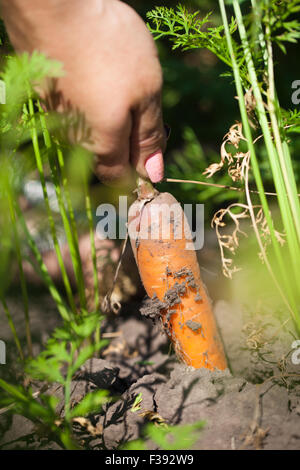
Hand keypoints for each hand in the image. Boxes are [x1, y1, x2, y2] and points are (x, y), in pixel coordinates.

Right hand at [1, 0, 165, 182]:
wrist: (51, 6)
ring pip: (90, 134)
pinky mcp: (46, 97)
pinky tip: (98, 75)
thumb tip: (153, 174)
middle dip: (128, 144)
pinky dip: (91, 103)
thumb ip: (149, 136)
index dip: (138, 174)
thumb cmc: (109, 47)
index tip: (152, 156)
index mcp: (103, 144)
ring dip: (110, 121)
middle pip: (106, 157)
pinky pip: (75, 112)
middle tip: (143, 109)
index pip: (120, 179)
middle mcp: (75, 140)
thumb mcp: (146, 92)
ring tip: (120, 84)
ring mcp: (57, 118)